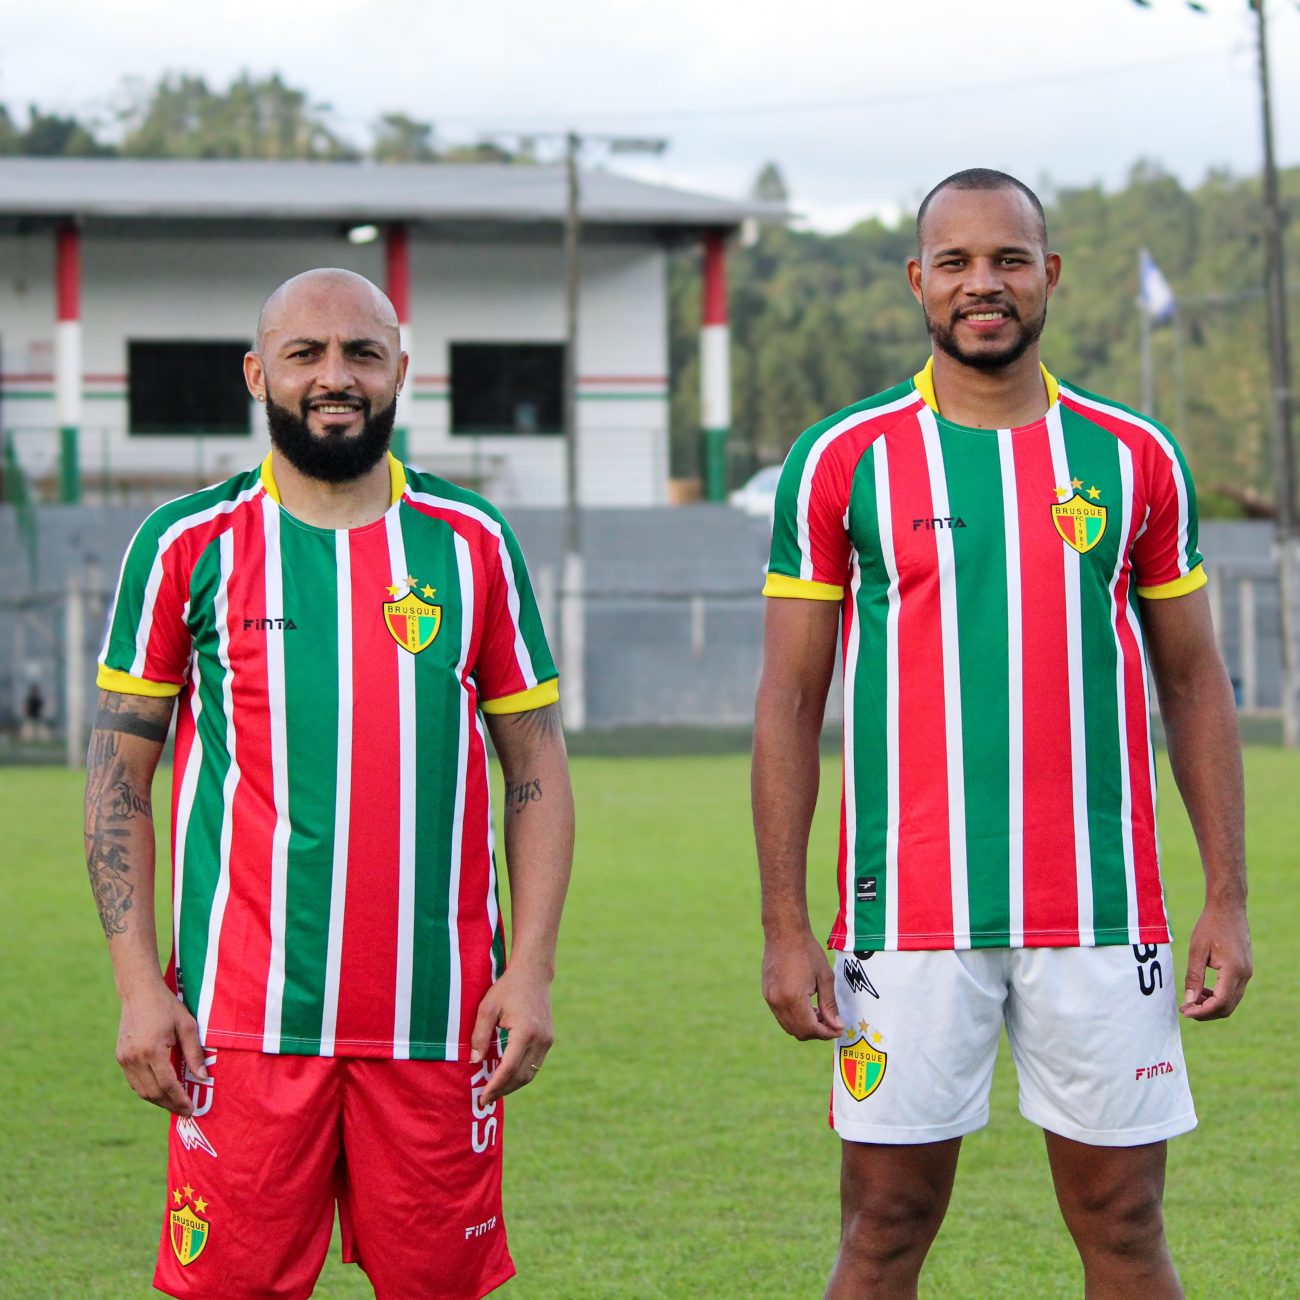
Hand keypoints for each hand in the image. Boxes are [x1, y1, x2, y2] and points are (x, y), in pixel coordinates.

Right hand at [116, 980, 207, 1115]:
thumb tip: (203, 1078)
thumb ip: (194, 1053)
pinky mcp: (120, 1057)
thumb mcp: (187, 1026)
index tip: (191, 1109)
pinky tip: (162, 1091)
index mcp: (152, 1050)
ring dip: (159, 1100)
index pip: (167, 1084)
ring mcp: (124, 1059)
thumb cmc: (167, 1007)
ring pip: (141, 1090)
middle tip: (186, 1111)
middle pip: (153, 1092)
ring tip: (176, 1104)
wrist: (139, 993)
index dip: (179, 1099)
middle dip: (170, 1105)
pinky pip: (134, 1082)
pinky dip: (148, 1090)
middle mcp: (134, 1058)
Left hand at [470, 963, 553, 1105]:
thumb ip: (480, 1036)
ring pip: (530, 1073)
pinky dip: (520, 1074)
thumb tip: (475, 1061)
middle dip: (503, 1090)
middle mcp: (540, 1040)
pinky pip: (535, 1065)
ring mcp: (547, 1041)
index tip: (482, 1098)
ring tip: (494, 1091)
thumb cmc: (507, 988)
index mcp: (525, 1032)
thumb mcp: (487, 1008)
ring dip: (512, 1085)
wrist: (533, 974)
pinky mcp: (548, 1040)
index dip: (495, 1086)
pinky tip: (507, 1077)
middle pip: (521, 1076)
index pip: (509, 1068)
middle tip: (485, 1099)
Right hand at [762, 929, 842, 1040]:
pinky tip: (807, 1005)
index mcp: (793, 998)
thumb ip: (830, 1005)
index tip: (839, 1029)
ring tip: (820, 1012)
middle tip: (831, 1022)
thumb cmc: (807, 951)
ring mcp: (770, 998)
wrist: (784, 932)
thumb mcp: (825, 977)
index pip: (810, 1029)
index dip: (826, 1033)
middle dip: (817, 1032)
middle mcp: (778, 1002)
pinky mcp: (767, 994)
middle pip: (798, 1032)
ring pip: (788, 1026)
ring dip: (805, 1026)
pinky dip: (795, 1017)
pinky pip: (781, 1016)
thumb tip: (837, 1026)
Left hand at [1180, 899, 1251, 1020]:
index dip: (1202, 1011)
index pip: (1220, 1002)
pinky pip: (1233, 991)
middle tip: (1186, 1010)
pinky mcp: (1245, 970)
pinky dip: (1219, 996)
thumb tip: (1189, 1000)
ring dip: (1212, 1005)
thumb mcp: (1197, 950)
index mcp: (1233, 970)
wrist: (1228, 908)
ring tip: (1192, 1000)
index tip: (1184, 1011)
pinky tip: (1203, 990)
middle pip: (1227, 1007)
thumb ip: (1194, 977)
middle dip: (1206, 1012)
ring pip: (1231, 1001)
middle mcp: (1244, 975)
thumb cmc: (1210, 925)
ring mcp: (1247, 973)